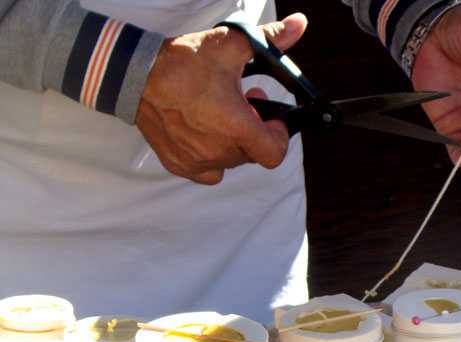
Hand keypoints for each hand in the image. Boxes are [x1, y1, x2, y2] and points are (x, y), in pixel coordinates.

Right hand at [135, 14, 307, 184]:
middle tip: (244, 104)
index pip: (274, 154)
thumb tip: (298, 25)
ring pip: (230, 161)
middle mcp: (218, 150)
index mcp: (235, 127)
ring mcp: (197, 160)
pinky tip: (205, 134)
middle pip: (252, 153)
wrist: (136, 74)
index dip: (279, 137)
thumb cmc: (181, 63)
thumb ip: (271, 39)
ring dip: (232, 142)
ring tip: (221, 113)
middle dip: (255, 129)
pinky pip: (207, 172)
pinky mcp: (179, 164)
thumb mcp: (231, 46)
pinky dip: (211, 157)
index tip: (273, 121)